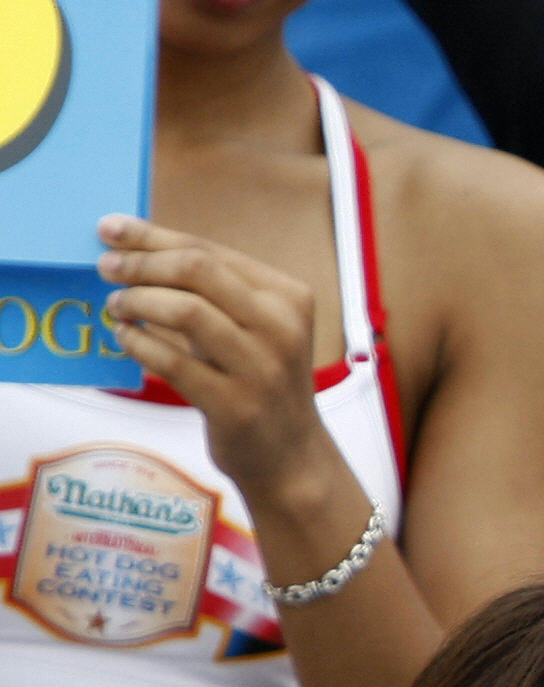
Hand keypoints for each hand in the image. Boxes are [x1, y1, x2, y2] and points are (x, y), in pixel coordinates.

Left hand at [96, 214, 340, 494]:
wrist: (291, 454)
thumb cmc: (259, 379)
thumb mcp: (253, 326)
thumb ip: (212, 288)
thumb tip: (132, 245)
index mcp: (289, 297)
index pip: (209, 251)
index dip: (152, 236)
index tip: (110, 229)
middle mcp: (282, 328)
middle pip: (197, 270)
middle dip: (141, 263)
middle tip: (106, 269)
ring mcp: (262, 369)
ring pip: (184, 310)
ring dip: (136, 302)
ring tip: (117, 307)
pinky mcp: (236, 406)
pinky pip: (172, 362)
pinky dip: (138, 343)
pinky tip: (126, 338)